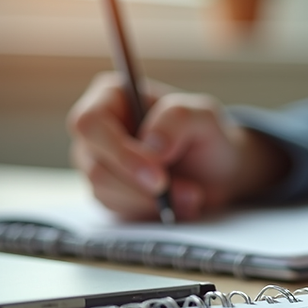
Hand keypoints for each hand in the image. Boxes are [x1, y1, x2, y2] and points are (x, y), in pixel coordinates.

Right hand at [67, 72, 288, 220]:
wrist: (216, 170)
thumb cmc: (205, 135)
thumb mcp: (203, 116)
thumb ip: (178, 119)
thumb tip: (151, 145)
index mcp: (111, 97)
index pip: (91, 123)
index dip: (119, 152)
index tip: (158, 174)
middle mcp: (97, 130)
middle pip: (94, 164)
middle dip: (140, 185)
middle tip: (186, 192)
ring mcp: (98, 162)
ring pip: (104, 190)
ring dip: (152, 200)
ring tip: (192, 195)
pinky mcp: (108, 192)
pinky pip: (117, 208)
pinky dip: (152, 210)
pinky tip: (180, 204)